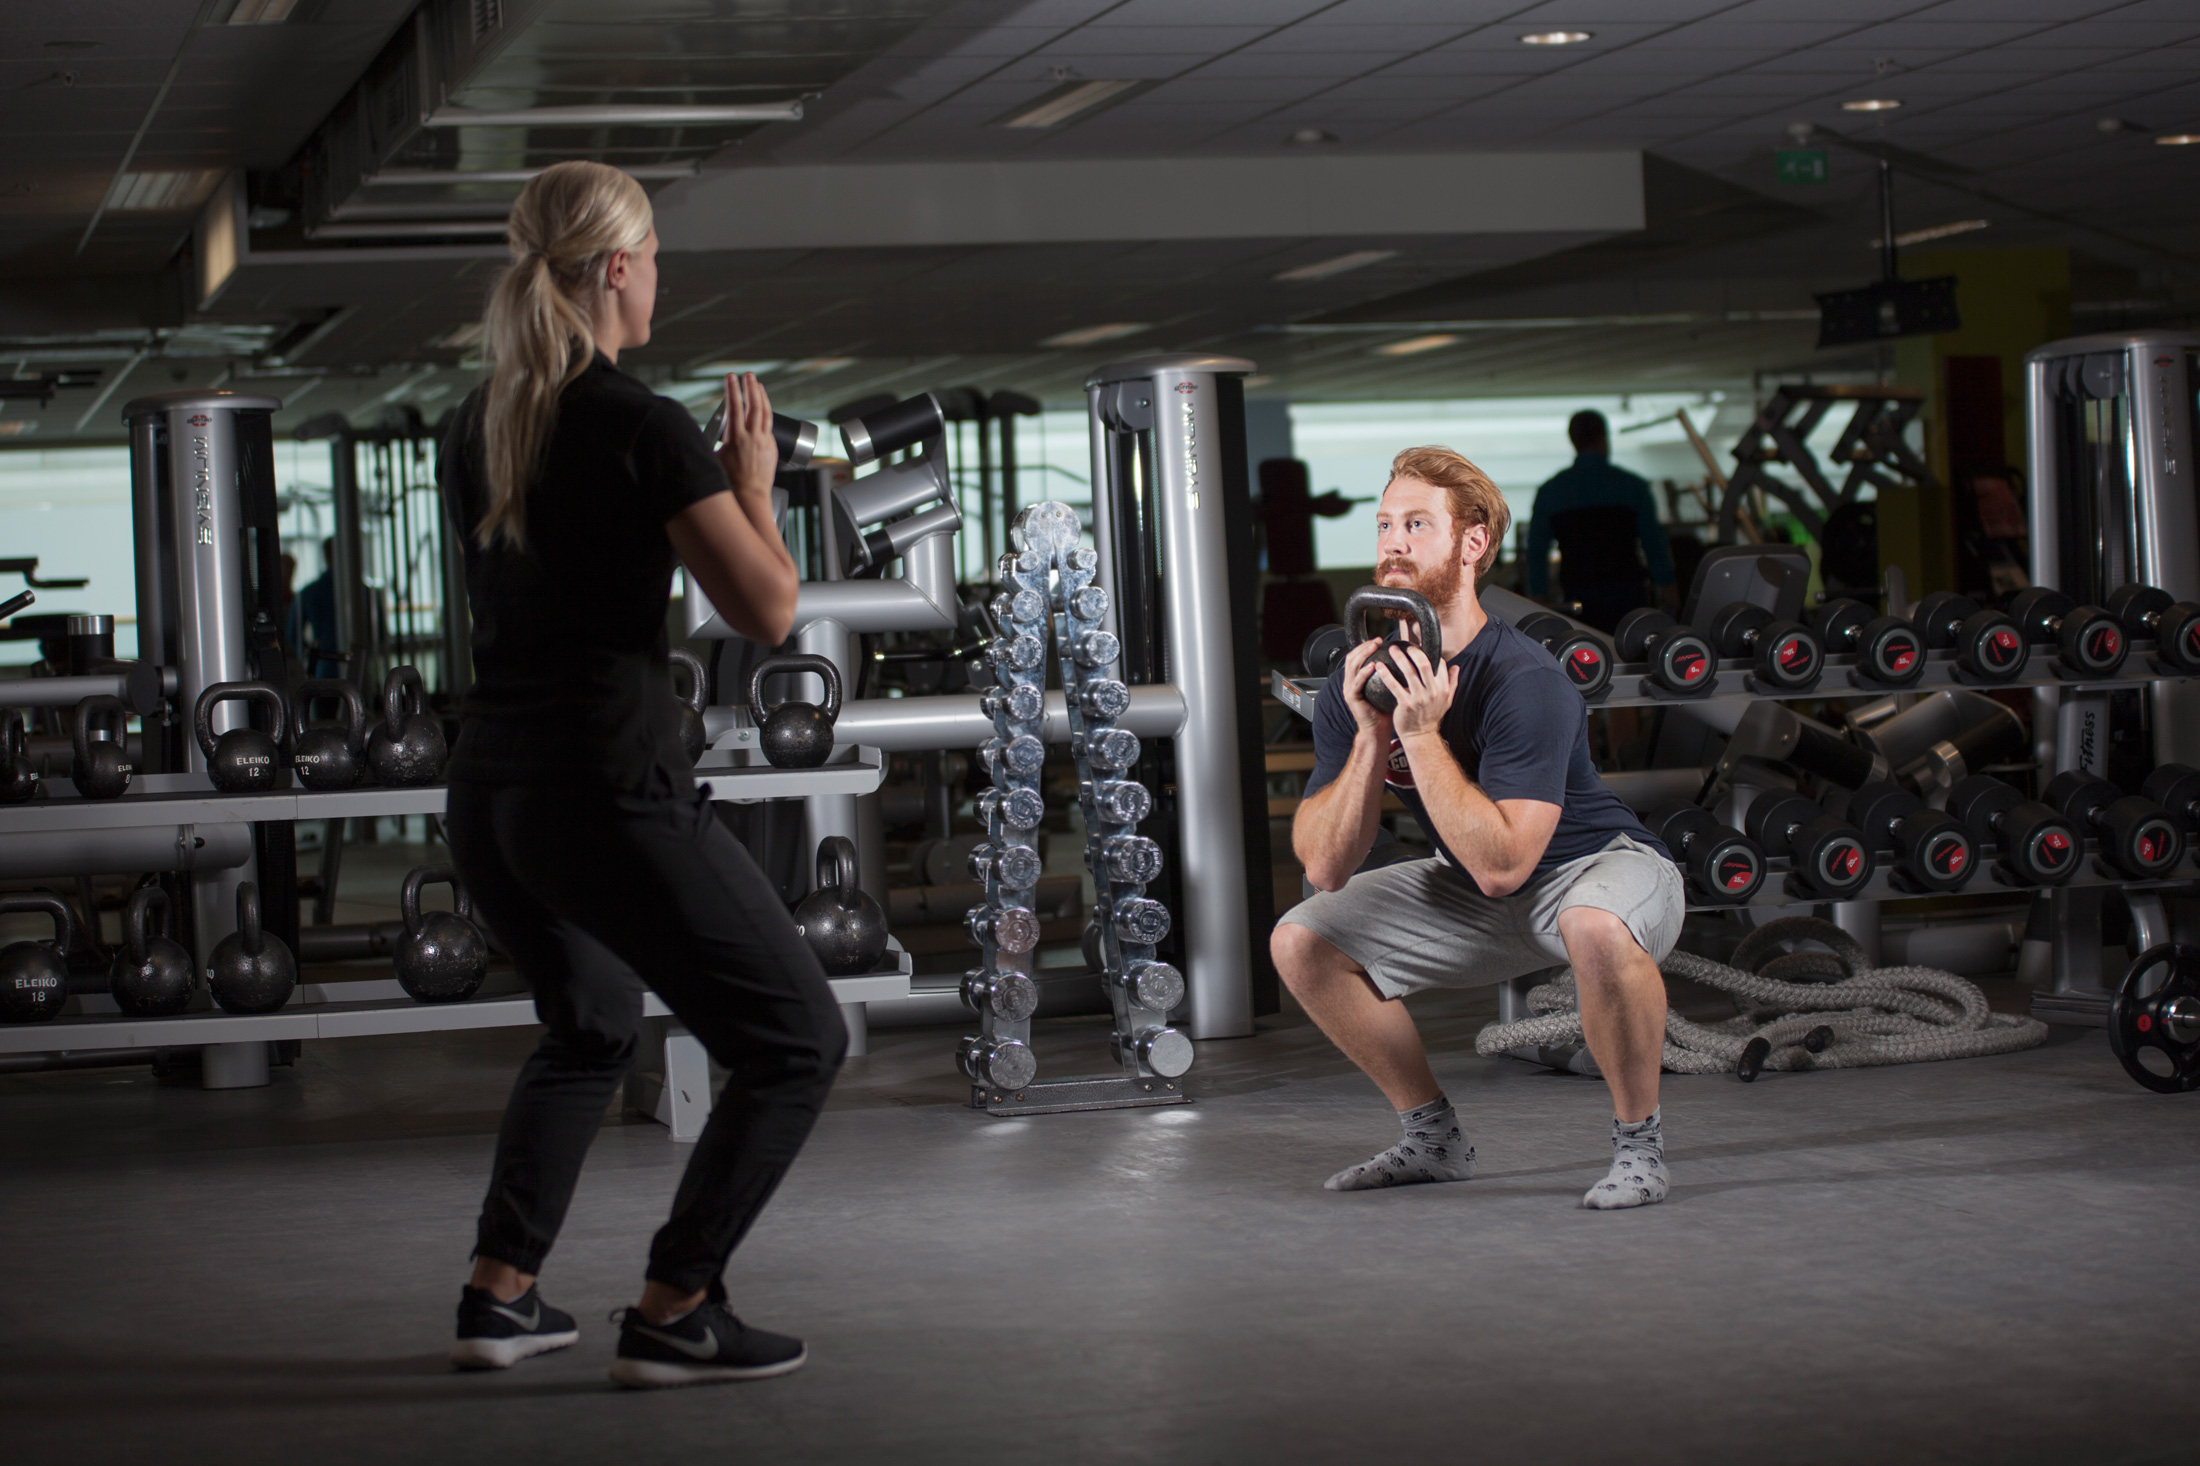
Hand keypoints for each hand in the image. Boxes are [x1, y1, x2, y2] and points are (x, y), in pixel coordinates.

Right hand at [716, 371, 775, 503]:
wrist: (750, 496)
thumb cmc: (730, 482)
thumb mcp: (715, 458)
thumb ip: (713, 441)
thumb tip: (704, 431)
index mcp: (736, 438)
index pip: (735, 407)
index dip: (733, 390)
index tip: (731, 377)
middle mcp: (753, 437)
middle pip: (754, 406)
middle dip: (751, 387)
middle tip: (748, 375)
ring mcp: (765, 442)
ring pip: (766, 414)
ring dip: (762, 397)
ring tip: (758, 385)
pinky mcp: (772, 448)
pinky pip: (770, 426)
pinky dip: (766, 414)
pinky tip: (763, 410)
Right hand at [1338, 638, 1393, 738]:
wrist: (1378, 729)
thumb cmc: (1385, 709)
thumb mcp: (1388, 687)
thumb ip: (1390, 673)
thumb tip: (1404, 659)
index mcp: (1357, 679)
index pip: (1357, 656)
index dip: (1366, 646)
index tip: (1379, 640)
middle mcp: (1350, 682)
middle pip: (1351, 658)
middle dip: (1363, 646)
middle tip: (1376, 641)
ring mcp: (1349, 689)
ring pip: (1352, 666)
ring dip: (1363, 654)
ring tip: (1373, 648)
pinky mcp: (1351, 698)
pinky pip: (1356, 682)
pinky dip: (1363, 672)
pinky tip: (1372, 666)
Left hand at [1386, 641, 1457, 742]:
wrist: (1420, 736)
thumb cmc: (1431, 716)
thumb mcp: (1446, 701)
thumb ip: (1452, 683)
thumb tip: (1456, 667)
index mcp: (1443, 688)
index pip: (1439, 664)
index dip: (1429, 653)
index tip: (1419, 646)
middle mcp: (1433, 692)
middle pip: (1424, 664)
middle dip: (1414, 651)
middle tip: (1404, 645)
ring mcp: (1419, 698)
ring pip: (1409, 671)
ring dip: (1399, 657)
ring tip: (1392, 649)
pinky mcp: (1405, 704)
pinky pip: (1394, 685)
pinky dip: (1386, 674)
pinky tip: (1379, 666)